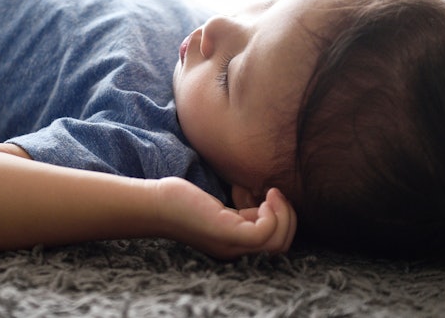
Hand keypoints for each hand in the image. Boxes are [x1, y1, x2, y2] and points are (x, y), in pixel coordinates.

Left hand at [154, 177, 296, 259]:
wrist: (154, 205)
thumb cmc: (182, 202)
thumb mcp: (221, 210)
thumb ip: (242, 214)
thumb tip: (265, 204)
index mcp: (235, 245)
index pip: (275, 246)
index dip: (283, 222)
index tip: (273, 198)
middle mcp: (235, 250)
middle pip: (281, 247)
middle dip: (290, 219)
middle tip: (276, 194)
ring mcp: (232, 244)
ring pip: (278, 243)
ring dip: (284, 215)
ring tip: (272, 194)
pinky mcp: (227, 233)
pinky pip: (265, 233)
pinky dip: (273, 214)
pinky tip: (265, 197)